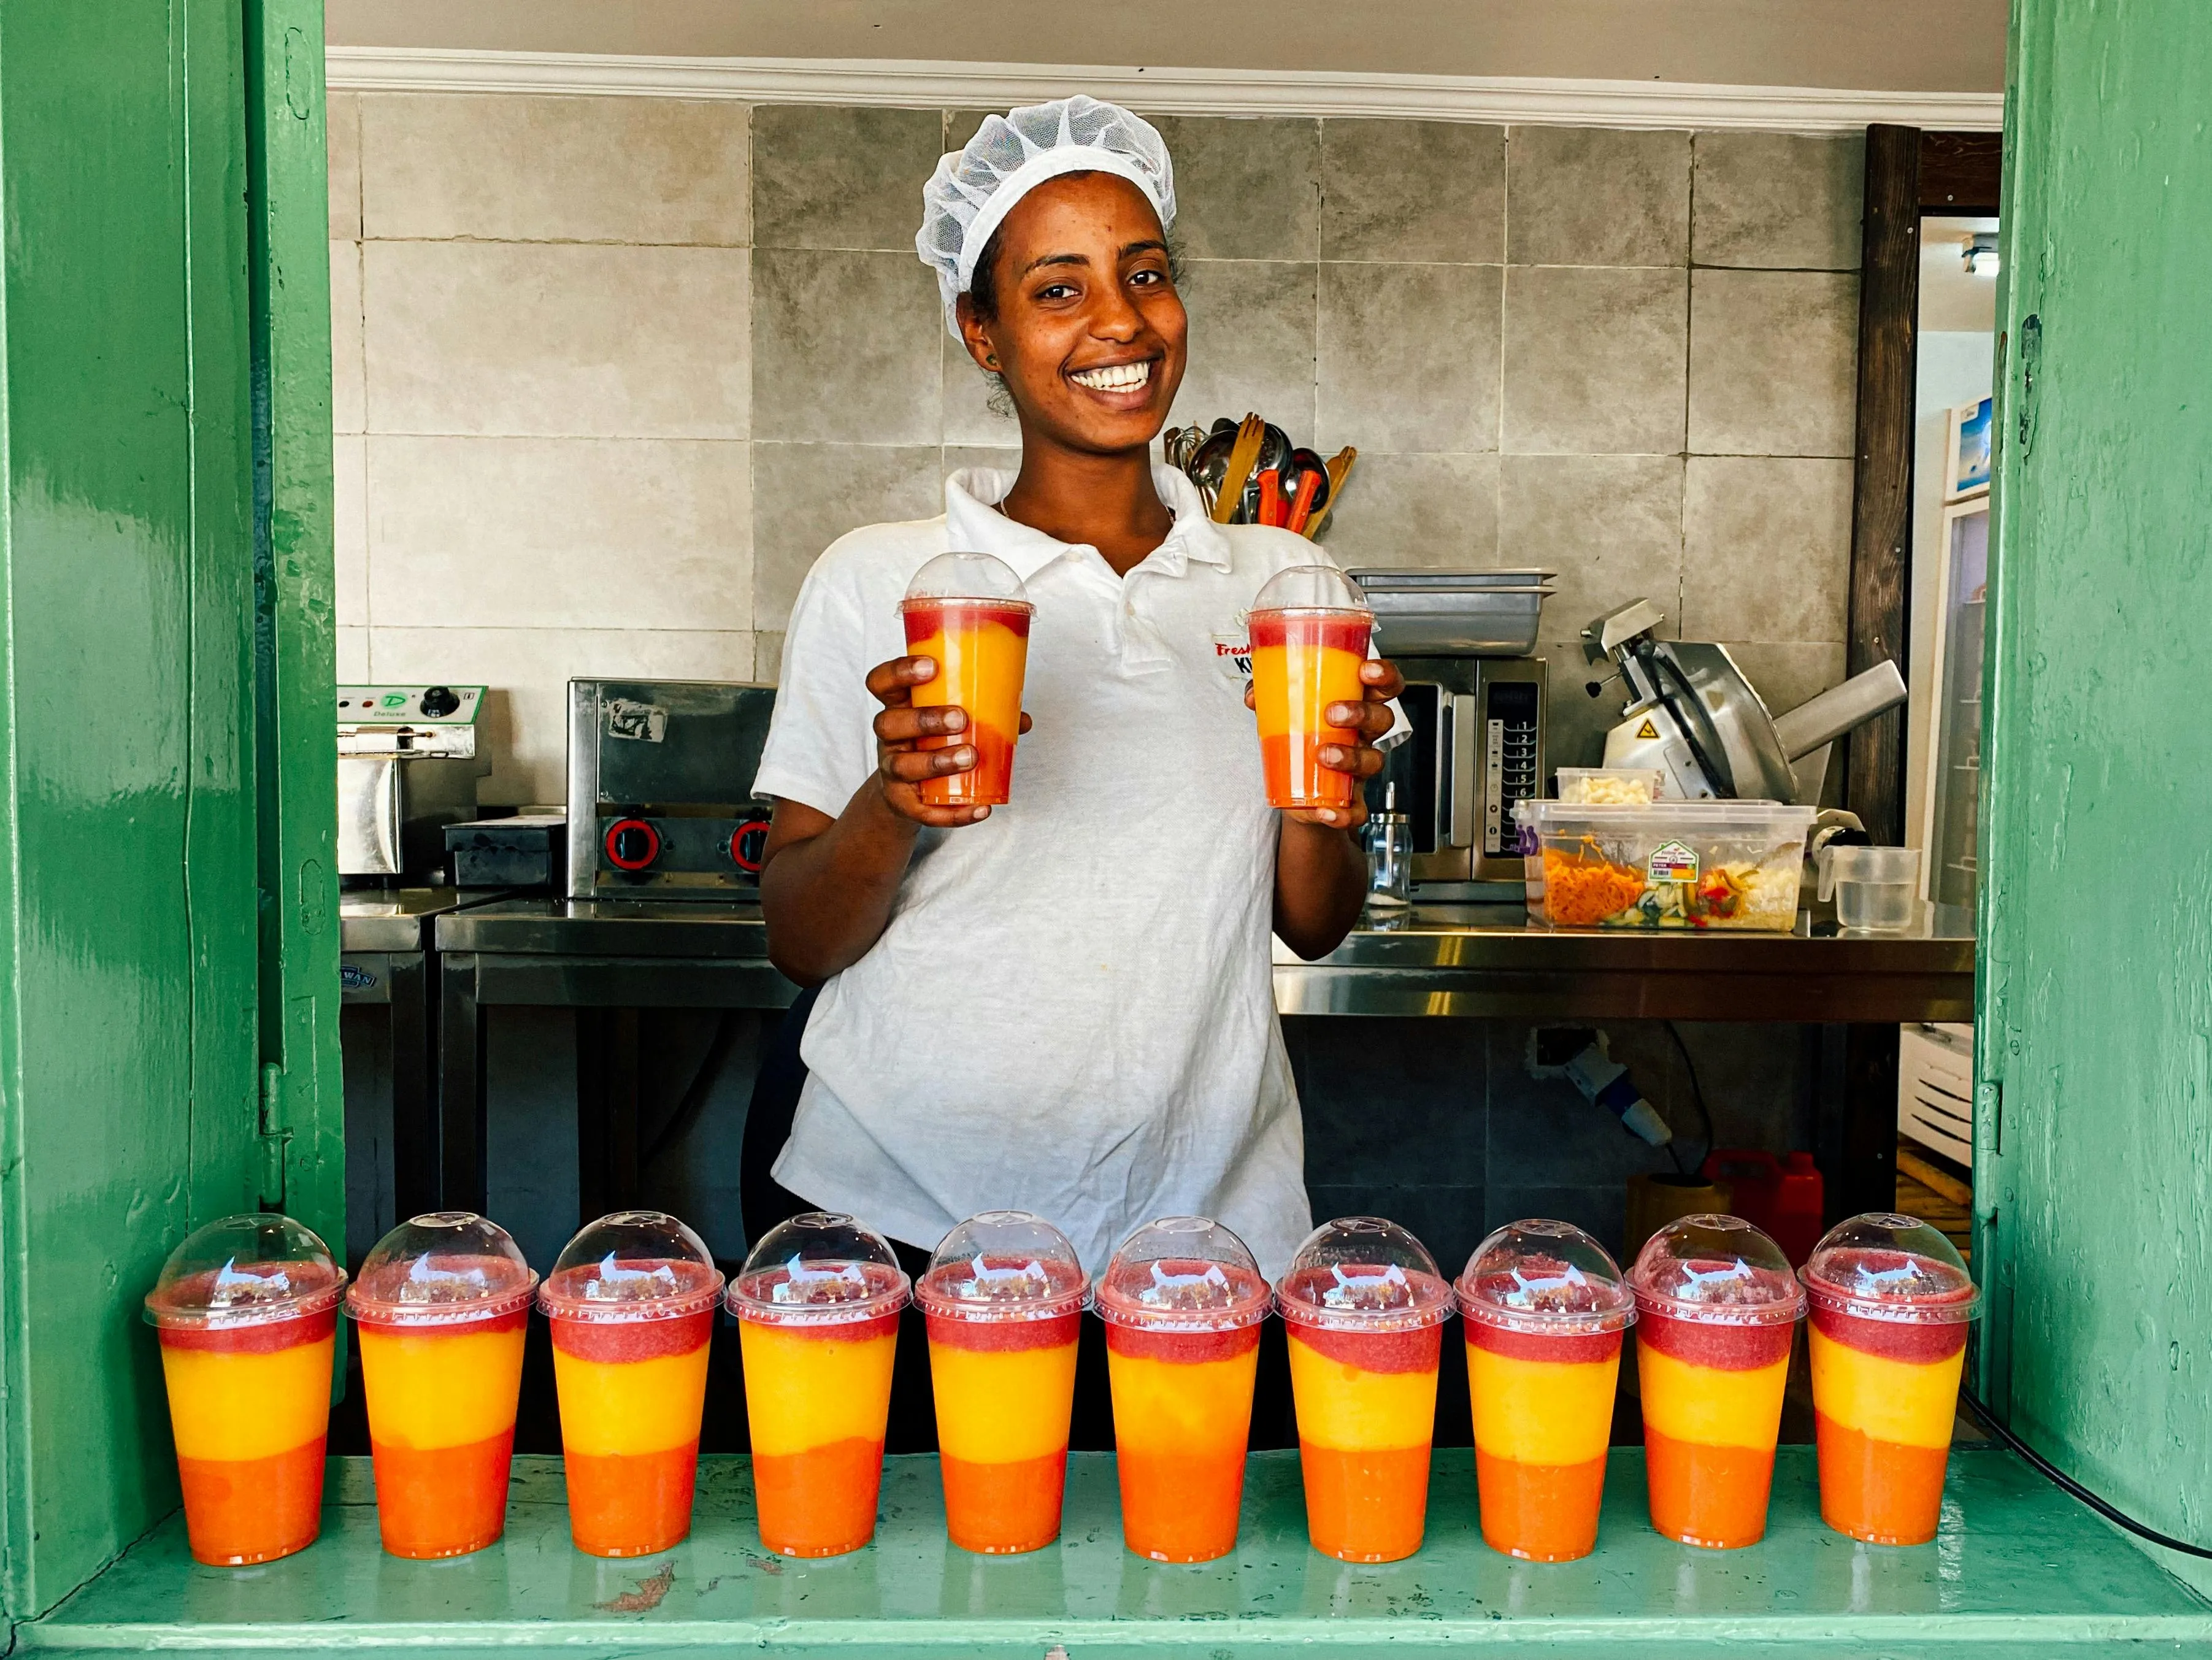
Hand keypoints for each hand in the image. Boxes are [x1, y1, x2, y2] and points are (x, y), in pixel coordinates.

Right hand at [866, 655, 1032, 827]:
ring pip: (903, 766)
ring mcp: (892, 769)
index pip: (881, 682)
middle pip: (889, 723)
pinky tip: (981, 808)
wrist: (908, 792)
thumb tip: (1022, 720)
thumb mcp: (947, 721)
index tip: (931, 666)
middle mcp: (889, 737)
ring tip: (970, 757)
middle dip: (924, 719)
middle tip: (960, 719)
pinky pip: (924, 811)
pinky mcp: (903, 803)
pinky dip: (955, 813)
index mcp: (898, 706)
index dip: (899, 671)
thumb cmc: (931, 742)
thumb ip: (983, 714)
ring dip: (937, 761)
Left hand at [1244, 657, 1401, 830]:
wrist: (1298, 792)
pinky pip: (1358, 811)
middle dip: (1362, 713)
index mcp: (1356, 707)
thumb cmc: (1299, 740)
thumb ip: (1268, 696)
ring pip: (1373, 761)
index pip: (1385, 686)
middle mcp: (1364, 736)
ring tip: (1324, 754)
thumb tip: (1253, 695)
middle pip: (1383, 719)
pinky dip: (1344, 814)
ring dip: (1351, 757)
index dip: (1384, 676)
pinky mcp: (1349, 801)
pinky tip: (1325, 811)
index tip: (1365, 671)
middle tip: (1333, 713)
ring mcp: (1360, 770)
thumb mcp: (1284, 713)